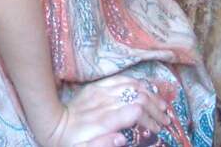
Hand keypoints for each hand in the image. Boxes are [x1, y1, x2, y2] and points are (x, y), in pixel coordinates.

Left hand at [44, 76, 170, 146]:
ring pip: (132, 86)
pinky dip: (137, 84)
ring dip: (150, 95)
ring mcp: (102, 91)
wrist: (54, 123)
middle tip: (166, 119)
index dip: (151, 118)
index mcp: (104, 119)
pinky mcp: (98, 86)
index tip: (159, 129)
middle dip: (155, 107)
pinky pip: (122, 80)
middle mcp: (105, 101)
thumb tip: (123, 139)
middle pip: (138, 96)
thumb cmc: (72, 142)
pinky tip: (146, 90)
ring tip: (162, 106)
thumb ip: (103, 145)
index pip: (135, 111)